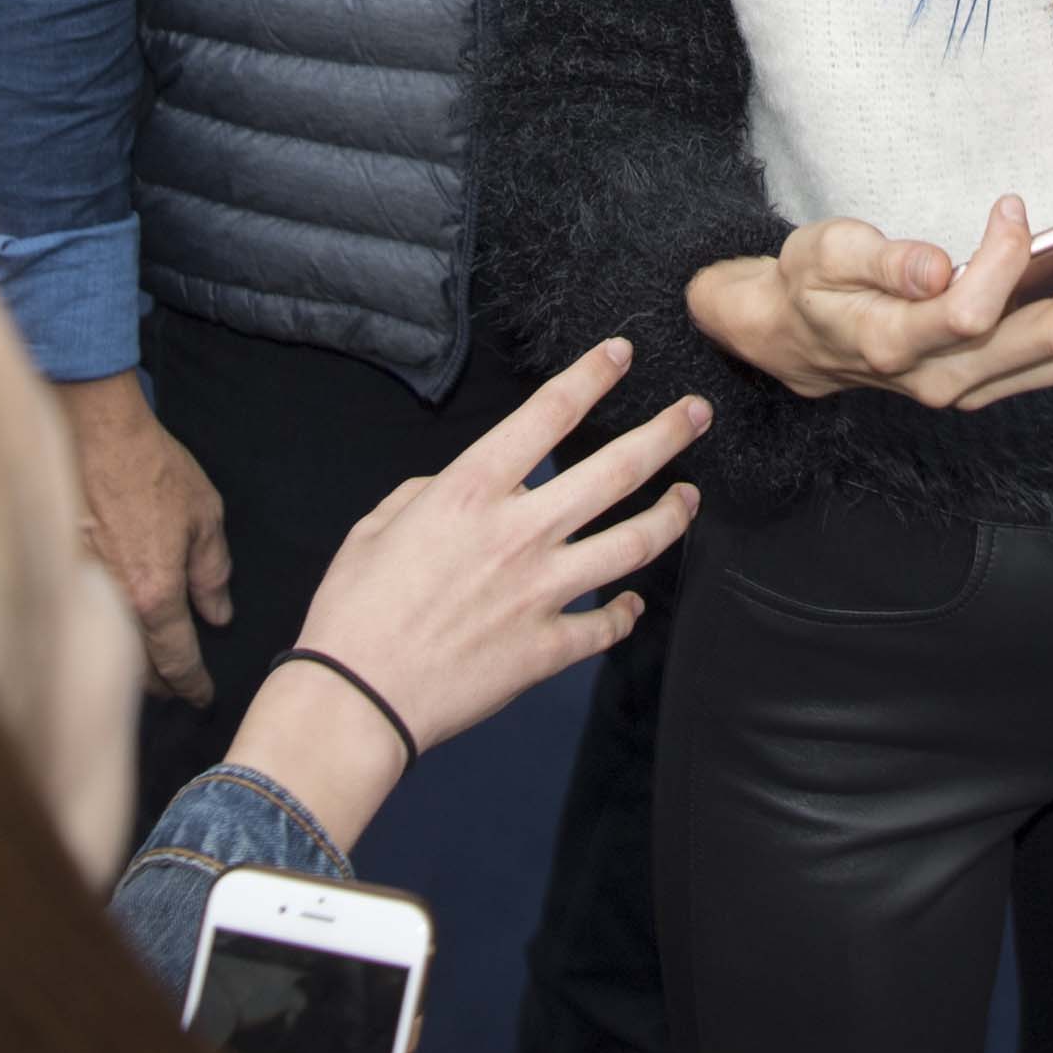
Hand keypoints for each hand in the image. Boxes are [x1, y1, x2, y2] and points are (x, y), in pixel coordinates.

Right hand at [58, 372, 232, 705]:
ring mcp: (82, 593)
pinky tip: (117, 635)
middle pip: (138, 669)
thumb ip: (212, 573)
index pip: (177, 659)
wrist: (95, 436)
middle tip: (181, 690)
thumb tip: (218, 615)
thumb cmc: (154, 471)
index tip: (203, 698)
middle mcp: (115, 606)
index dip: (193, 685)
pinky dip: (106, 638)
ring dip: (132, 669)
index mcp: (155, 595)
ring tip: (152, 675)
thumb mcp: (204, 516)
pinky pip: (88, 623)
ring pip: (110, 651)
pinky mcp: (60, 575)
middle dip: (162, 686)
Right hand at [226, 338, 708, 854]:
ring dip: (671, 517)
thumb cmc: (355, 606)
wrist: (357, 698)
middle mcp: (520, 532)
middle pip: (613, 472)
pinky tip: (634, 603)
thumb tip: (458, 491)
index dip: (591, 377)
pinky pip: (604, 626)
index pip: (547, 415)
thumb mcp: (379, 524)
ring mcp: (542, 592)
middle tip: (697, 414)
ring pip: (630, 544)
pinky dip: (625, 614)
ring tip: (691, 497)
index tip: (621, 354)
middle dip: (665, 435)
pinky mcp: (548, 649)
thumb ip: (429, 493)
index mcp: (472, 491)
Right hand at [688, 193, 1052, 415]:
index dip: (1001, 260)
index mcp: (896, 341)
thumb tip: (936, 267)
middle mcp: (945, 379)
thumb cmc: (811, 287)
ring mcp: (975, 389)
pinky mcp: (994, 384)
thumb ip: (877, 260)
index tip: (1011, 204)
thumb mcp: (820, 254)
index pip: (969, 313)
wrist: (798, 344)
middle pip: (1052, 341)